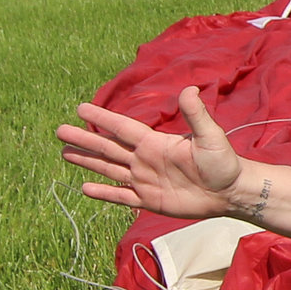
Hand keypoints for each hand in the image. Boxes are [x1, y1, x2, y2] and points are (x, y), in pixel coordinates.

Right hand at [58, 86, 246, 219]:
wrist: (230, 192)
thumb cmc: (223, 162)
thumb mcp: (210, 136)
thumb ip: (196, 115)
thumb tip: (189, 89)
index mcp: (155, 142)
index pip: (122, 128)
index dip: (102, 119)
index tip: (81, 108)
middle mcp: (145, 159)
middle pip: (108, 148)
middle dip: (84, 140)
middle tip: (59, 131)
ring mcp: (145, 180)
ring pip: (109, 170)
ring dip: (87, 162)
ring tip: (65, 153)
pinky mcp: (150, 200)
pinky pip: (122, 197)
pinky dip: (104, 193)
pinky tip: (85, 188)